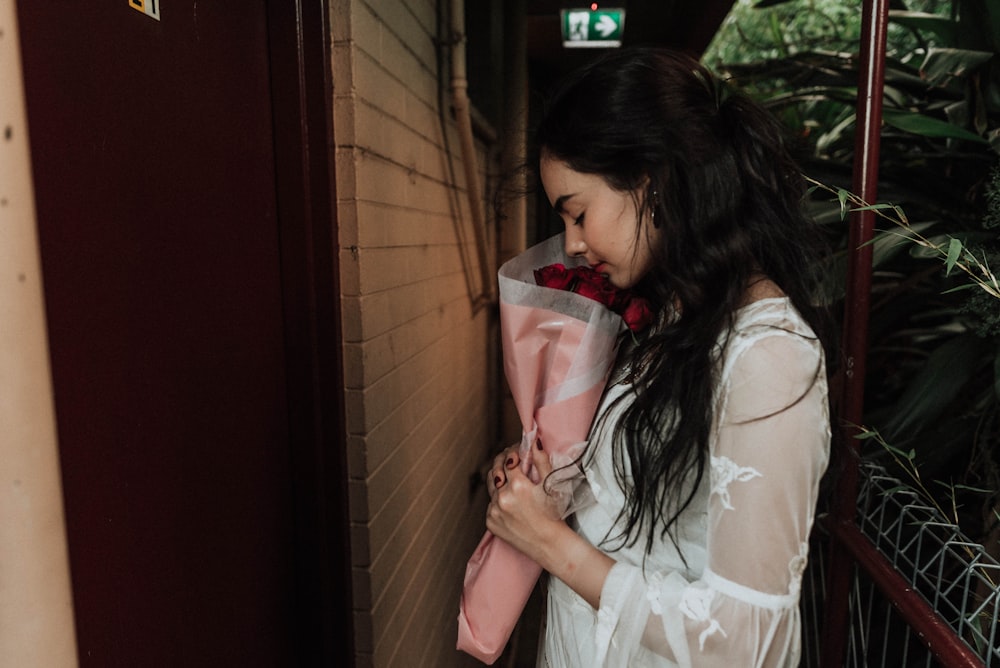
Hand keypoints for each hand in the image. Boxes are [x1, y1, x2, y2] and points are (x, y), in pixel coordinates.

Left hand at [486, 439, 566, 565]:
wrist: (550, 544)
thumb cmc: (554, 515)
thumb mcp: (551, 484)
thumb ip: (541, 460)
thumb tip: (533, 441)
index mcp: (518, 485)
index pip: (509, 459)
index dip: (514, 452)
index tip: (518, 451)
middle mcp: (502, 497)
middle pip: (495, 469)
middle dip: (502, 460)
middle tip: (510, 459)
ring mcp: (494, 510)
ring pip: (491, 487)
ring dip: (499, 479)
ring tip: (509, 478)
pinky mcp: (490, 522)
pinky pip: (490, 504)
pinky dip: (498, 499)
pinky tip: (510, 501)